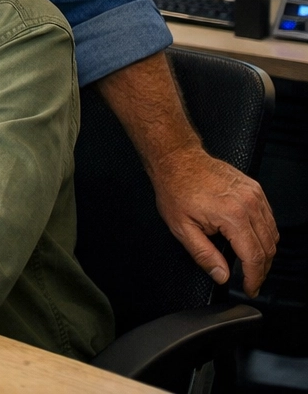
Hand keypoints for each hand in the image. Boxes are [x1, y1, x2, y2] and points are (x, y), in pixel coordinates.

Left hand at [151, 145, 276, 295]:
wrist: (177, 159)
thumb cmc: (176, 188)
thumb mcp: (181, 227)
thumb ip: (204, 254)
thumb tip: (222, 275)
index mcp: (232, 215)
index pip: (254, 256)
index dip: (254, 278)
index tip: (250, 290)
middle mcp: (249, 204)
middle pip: (268, 248)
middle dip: (261, 269)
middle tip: (251, 281)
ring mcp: (255, 195)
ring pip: (272, 234)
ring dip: (265, 253)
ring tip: (251, 266)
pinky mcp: (255, 189)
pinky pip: (269, 218)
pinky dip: (265, 234)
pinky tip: (252, 241)